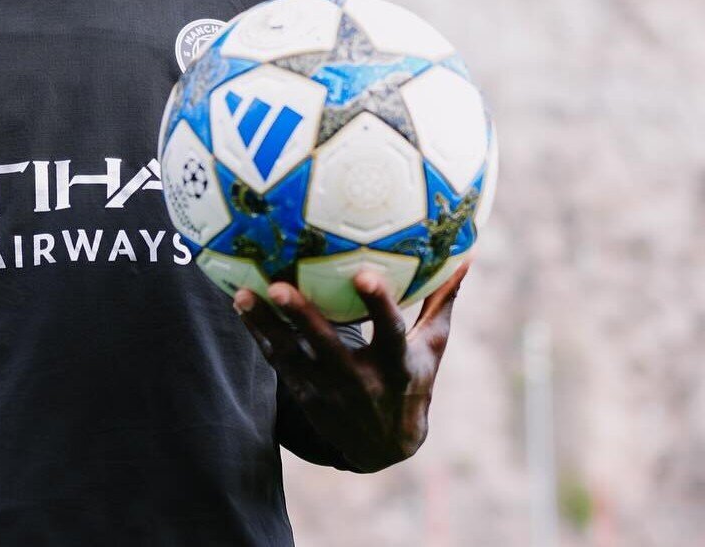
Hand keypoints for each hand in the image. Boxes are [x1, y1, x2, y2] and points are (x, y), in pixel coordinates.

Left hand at [234, 260, 470, 472]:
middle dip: (303, 317)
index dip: (378, 305)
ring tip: (244, 293)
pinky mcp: (306, 393)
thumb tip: (463, 257)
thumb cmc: (412, 382)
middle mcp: (361, 380)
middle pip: (328, 347)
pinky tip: (241, 304)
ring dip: (267, 325)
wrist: (385, 447)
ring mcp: (328, 390)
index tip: (365, 274)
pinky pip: (278, 361)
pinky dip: (259, 334)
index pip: (391, 333)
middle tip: (280, 285)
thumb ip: (441, 303)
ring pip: (293, 356)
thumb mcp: (432, 350)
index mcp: (397, 366)